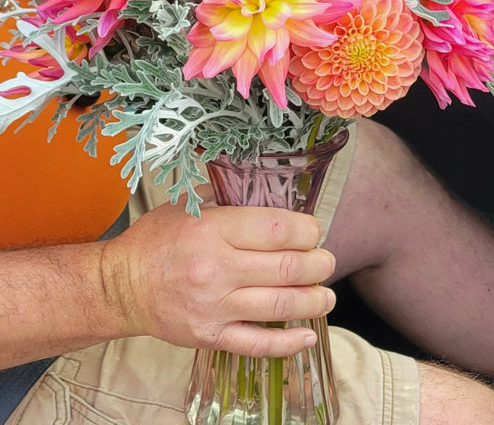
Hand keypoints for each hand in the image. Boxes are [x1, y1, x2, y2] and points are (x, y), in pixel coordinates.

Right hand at [100, 188, 336, 356]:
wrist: (120, 285)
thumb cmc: (156, 240)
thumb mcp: (187, 206)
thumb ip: (228, 199)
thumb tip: (270, 195)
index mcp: (212, 230)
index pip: (276, 230)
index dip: (306, 230)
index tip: (314, 231)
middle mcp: (216, 268)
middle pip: (287, 268)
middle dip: (319, 264)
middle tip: (327, 261)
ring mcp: (214, 306)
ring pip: (280, 306)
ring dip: (314, 300)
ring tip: (327, 295)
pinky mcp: (209, 336)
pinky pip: (257, 343)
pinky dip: (288, 343)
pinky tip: (308, 334)